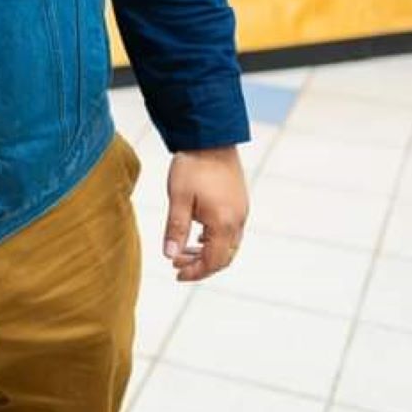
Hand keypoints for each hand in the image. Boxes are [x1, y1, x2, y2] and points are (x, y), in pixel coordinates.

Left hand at [163, 147, 247, 281]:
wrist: (211, 137)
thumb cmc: (192, 166)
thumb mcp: (178, 199)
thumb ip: (175, 229)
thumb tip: (170, 256)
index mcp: (223, 223)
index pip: (212, 261)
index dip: (195, 272)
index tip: (176, 274)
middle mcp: (237, 221)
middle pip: (223, 257)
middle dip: (200, 265)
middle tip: (177, 263)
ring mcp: (241, 212)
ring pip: (229, 245)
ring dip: (207, 252)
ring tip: (184, 250)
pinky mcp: (240, 202)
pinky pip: (231, 231)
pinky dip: (215, 240)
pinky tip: (199, 235)